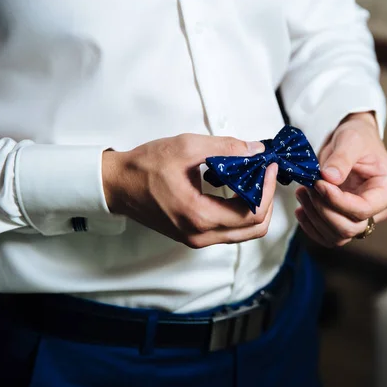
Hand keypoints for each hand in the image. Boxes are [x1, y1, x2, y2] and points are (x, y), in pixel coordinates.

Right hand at [102, 134, 278, 247]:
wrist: (117, 184)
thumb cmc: (145, 165)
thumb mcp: (188, 147)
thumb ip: (226, 148)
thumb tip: (256, 149)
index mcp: (199, 216)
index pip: (252, 214)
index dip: (268, 190)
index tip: (269, 166)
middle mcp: (200, 235)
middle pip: (255, 229)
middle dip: (267, 201)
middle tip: (267, 175)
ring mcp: (197, 239)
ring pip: (244, 233)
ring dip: (256, 208)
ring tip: (256, 180)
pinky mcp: (194, 236)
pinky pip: (230, 231)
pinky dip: (242, 213)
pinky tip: (239, 189)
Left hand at [295, 112, 386, 246]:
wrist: (352, 141)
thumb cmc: (359, 138)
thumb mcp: (351, 140)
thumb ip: (342, 158)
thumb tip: (329, 178)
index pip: (363, 210)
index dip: (337, 201)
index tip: (319, 184)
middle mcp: (378, 210)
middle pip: (350, 228)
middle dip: (323, 210)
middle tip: (307, 188)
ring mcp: (361, 218)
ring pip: (337, 236)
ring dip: (315, 218)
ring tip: (302, 192)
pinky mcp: (345, 220)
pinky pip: (328, 236)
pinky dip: (311, 226)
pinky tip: (301, 209)